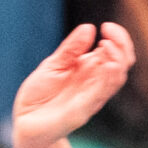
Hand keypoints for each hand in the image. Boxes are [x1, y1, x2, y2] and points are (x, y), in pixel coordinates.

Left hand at [10, 21, 137, 147]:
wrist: (25, 122)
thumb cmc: (40, 94)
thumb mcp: (53, 64)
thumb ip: (71, 49)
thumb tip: (88, 28)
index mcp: (90, 70)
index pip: (116, 53)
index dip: (118, 38)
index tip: (106, 25)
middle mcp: (95, 84)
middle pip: (122, 64)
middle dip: (121, 46)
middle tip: (108, 33)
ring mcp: (90, 98)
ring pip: (115, 79)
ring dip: (117, 61)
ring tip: (108, 45)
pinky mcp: (80, 111)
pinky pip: (98, 95)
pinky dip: (106, 80)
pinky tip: (107, 65)